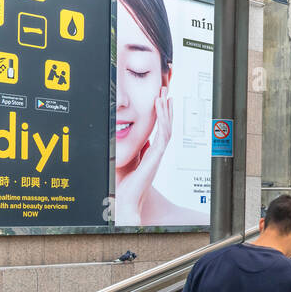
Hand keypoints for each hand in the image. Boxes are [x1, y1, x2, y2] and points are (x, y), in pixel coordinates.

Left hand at [116, 88, 171, 224]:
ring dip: (166, 109)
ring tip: (165, 95)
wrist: (126, 199)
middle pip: (165, 125)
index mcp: (150, 152)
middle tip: (167, 91)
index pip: (158, 128)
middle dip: (166, 107)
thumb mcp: (125, 159)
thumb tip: (132, 138)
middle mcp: (156, 151)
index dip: (161, 114)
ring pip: (167, 126)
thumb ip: (131, 149)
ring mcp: (158, 152)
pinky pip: (163, 133)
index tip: (161, 100)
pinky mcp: (157, 154)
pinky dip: (163, 119)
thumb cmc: (123, 184)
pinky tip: (161, 107)